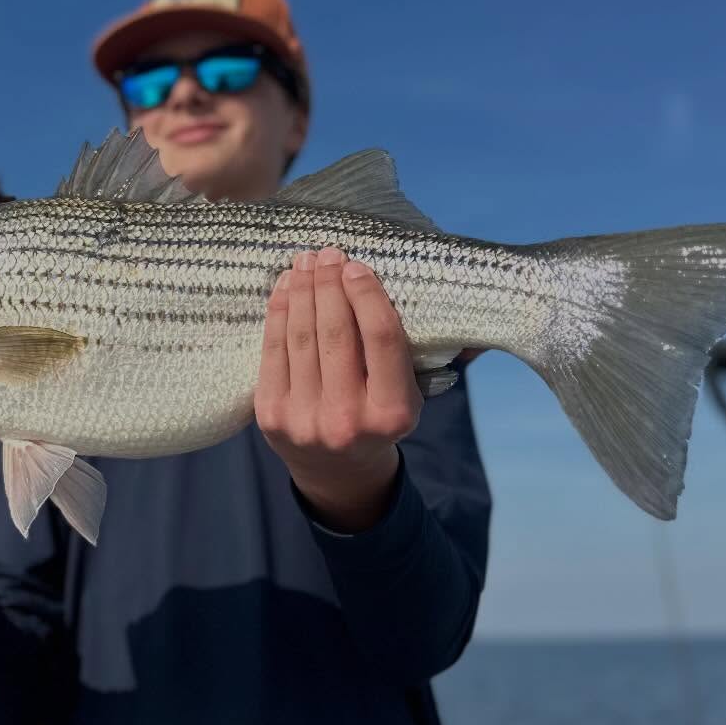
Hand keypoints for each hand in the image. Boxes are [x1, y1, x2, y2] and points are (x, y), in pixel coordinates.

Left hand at [255, 247, 421, 531]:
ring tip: (305, 262)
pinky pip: (273, 352)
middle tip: (327, 253)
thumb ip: (419, 353)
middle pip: (336, 333)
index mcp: (393, 414)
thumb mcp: (410, 396)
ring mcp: (305, 421)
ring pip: (301, 338)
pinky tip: (286, 289)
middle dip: (329, 284)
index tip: (357, 265)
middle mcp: (348, 420)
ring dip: (302, 291)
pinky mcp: (271, 417)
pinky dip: (278, 313)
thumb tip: (454, 301)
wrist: (337, 471)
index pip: (381, 339)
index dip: (367, 295)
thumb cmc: (379, 417)